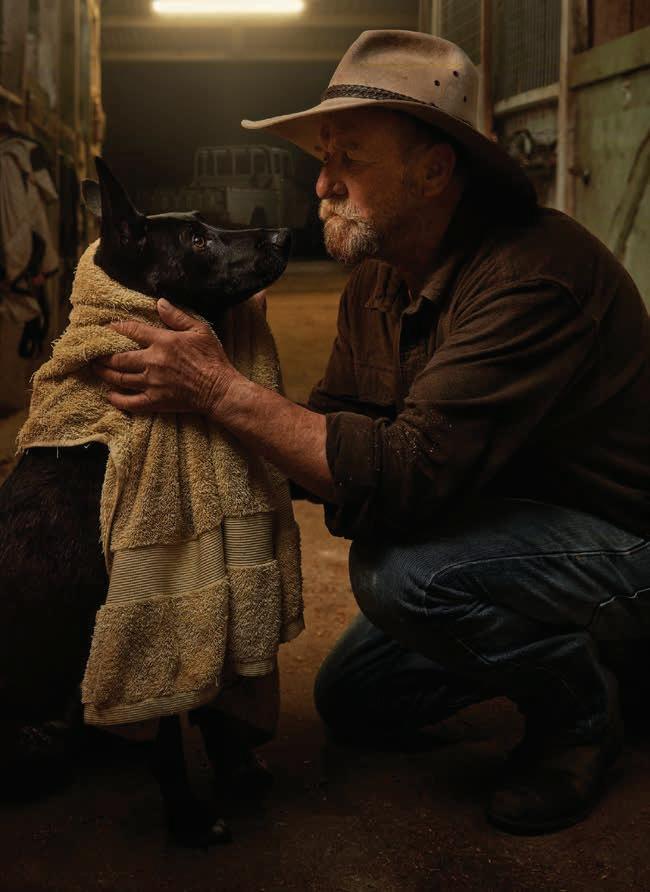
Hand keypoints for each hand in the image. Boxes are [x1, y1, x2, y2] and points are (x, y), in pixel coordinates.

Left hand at [93, 299, 239, 414]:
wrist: (219, 390)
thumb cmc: (212, 358)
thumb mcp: (200, 330)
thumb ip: (177, 316)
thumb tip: (159, 302)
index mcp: (163, 341)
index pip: (132, 331)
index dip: (117, 328)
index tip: (107, 328)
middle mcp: (153, 361)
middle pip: (119, 357)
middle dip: (103, 355)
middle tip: (93, 353)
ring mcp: (152, 383)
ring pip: (120, 378)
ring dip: (105, 373)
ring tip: (96, 369)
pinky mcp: (155, 401)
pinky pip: (130, 402)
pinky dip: (117, 399)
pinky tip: (109, 395)